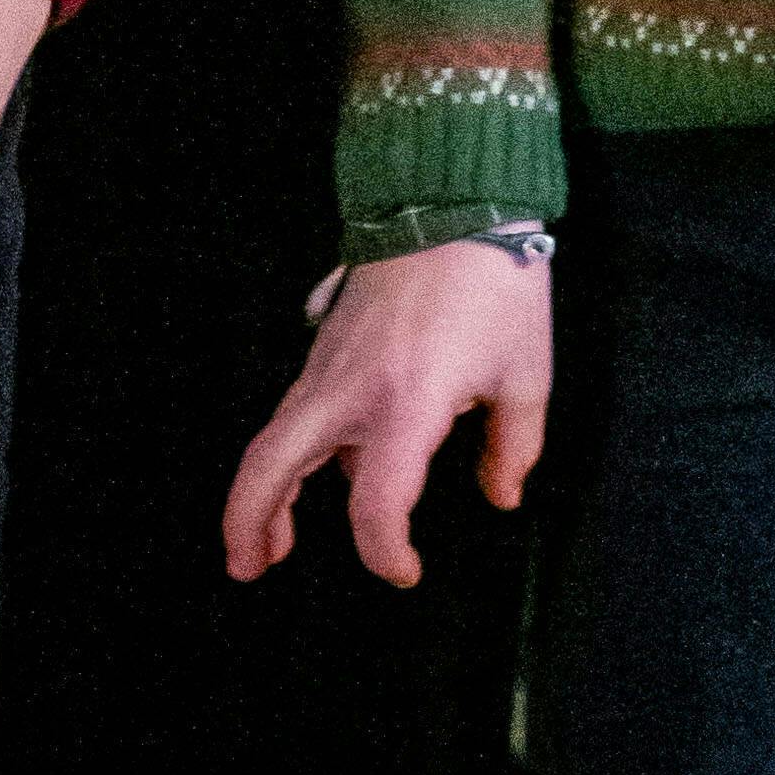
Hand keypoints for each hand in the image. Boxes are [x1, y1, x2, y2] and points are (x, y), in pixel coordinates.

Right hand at [224, 239, 554, 586]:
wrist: (451, 204)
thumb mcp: (525, 372)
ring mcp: (327, 366)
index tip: (404, 571)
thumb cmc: (496, 286)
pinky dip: (290, 455)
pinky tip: (313, 478)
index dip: (385, 551)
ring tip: (267, 545)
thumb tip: (501, 494)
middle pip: (271, 466)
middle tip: (249, 568)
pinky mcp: (323, 350)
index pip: (376, 502)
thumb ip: (512, 446)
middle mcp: (351, 390)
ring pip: (273, 440)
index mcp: (407, 402)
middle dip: (249, 523)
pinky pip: (297, 413)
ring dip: (261, 494)